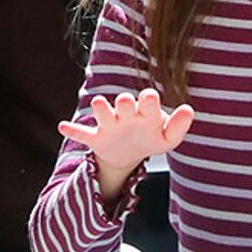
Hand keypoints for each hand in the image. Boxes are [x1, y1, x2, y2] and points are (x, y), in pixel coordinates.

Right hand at [60, 89, 194, 195]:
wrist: (130, 153)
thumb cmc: (151, 138)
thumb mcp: (168, 138)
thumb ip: (179, 126)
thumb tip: (189, 110)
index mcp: (146, 112)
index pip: (147, 102)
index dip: (148, 100)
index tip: (149, 97)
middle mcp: (126, 114)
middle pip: (124, 105)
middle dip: (124, 103)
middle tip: (125, 101)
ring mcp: (110, 126)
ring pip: (103, 115)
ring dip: (100, 110)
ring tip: (98, 104)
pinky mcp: (97, 138)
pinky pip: (82, 134)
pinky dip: (72, 131)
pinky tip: (62, 126)